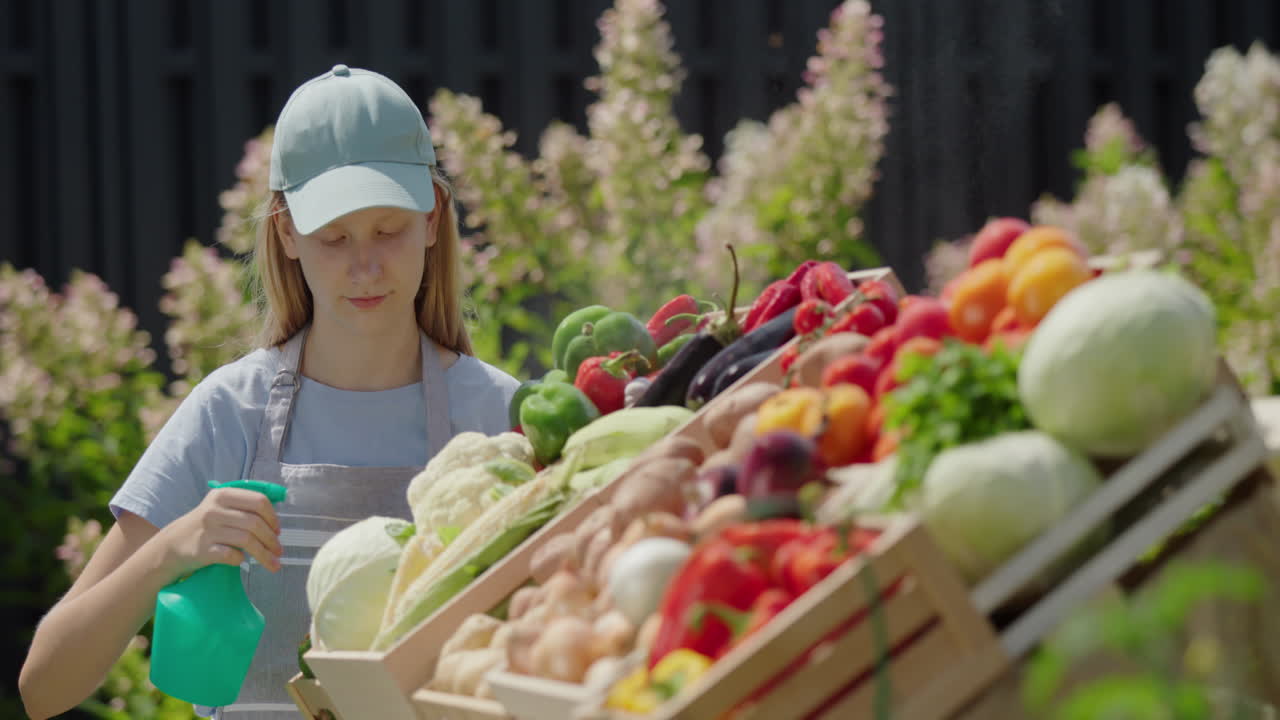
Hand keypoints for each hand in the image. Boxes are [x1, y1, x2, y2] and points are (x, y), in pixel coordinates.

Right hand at [155, 488, 283, 578]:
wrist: (174, 543)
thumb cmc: (207, 525)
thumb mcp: (221, 506)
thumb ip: (244, 507)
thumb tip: (275, 521)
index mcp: (223, 495)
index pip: (259, 501)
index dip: (273, 517)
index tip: (278, 531)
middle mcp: (215, 509)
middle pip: (255, 523)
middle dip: (272, 539)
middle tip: (279, 551)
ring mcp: (208, 529)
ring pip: (247, 540)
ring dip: (264, 554)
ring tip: (273, 563)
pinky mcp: (203, 549)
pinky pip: (231, 555)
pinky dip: (240, 559)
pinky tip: (242, 561)